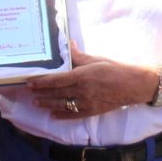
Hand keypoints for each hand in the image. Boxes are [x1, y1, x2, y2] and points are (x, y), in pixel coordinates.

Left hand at [26, 43, 155, 118]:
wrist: (132, 85)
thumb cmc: (115, 69)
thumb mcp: (96, 60)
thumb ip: (79, 56)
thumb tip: (69, 45)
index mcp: (82, 76)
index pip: (56, 80)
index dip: (41, 82)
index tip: (30, 82)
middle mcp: (82, 91)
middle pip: (56, 94)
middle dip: (41, 93)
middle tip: (29, 93)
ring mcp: (86, 103)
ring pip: (62, 105)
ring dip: (47, 104)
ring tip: (36, 103)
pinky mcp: (92, 111)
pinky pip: (73, 115)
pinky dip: (61, 115)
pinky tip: (53, 115)